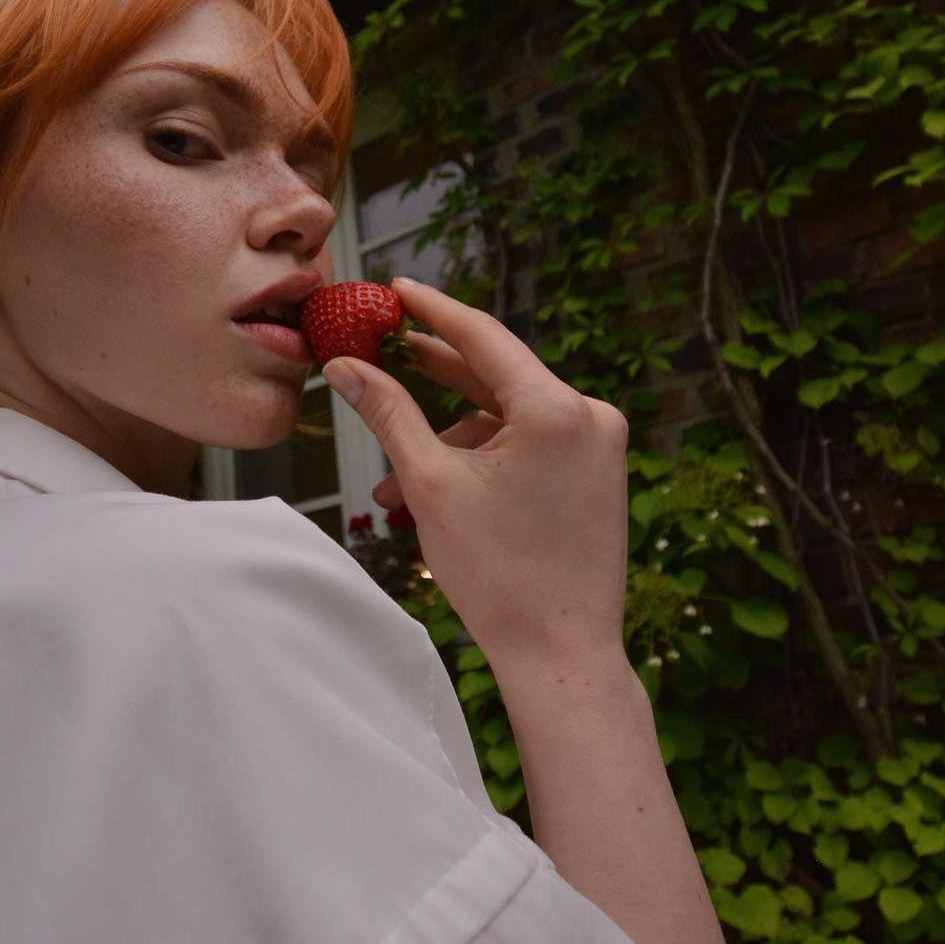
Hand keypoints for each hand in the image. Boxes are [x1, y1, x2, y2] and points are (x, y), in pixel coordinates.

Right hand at [323, 276, 629, 673]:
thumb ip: (389, 414)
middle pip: (496, 374)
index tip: (394, 288)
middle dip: (432, 374)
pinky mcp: (599, 471)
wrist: (561, 655)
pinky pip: (531, 441)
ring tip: (395, 486)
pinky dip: (485, 456)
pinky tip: (438, 492)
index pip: (483, 336)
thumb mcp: (430, 485)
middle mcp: (590, 415)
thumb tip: (344, 366)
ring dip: (450, 437)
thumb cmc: (499, 576)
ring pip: (508, 415)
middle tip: (381, 350)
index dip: (431, 310)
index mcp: (557, 410)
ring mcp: (600, 444)